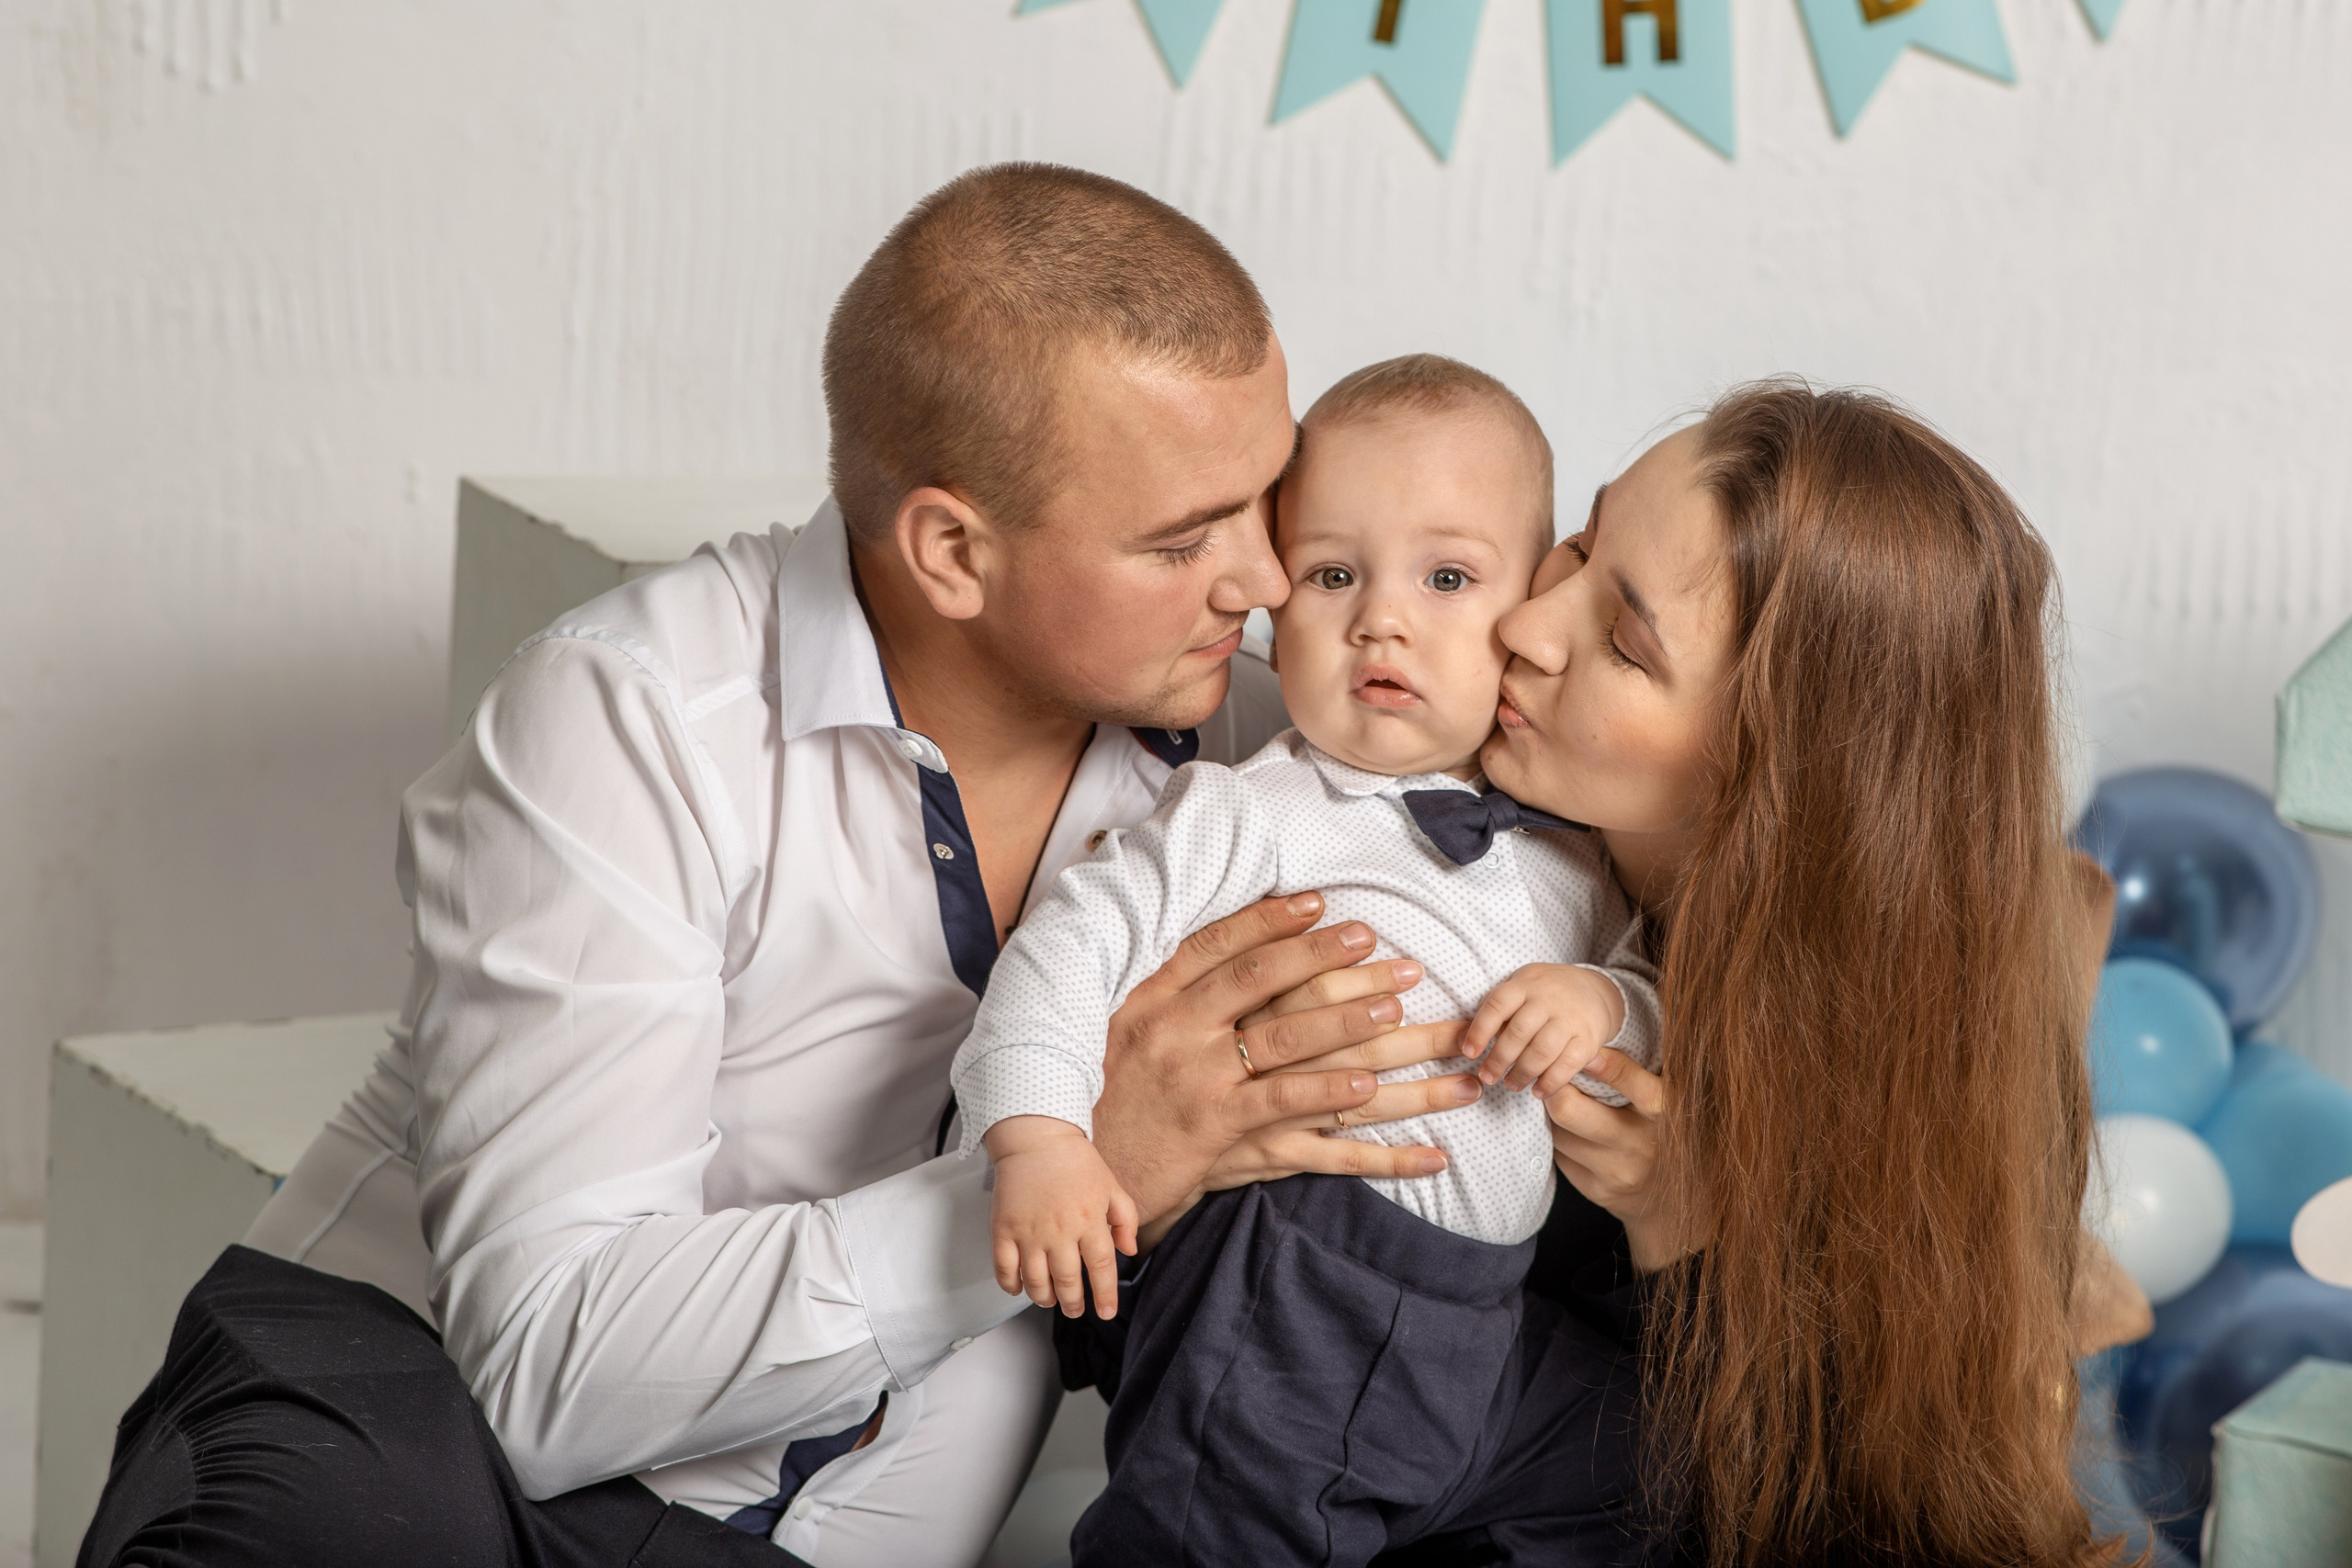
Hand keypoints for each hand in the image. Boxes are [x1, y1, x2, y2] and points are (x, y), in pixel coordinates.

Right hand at [983, 1117, 1137, 1318]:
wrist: (1036, 1137)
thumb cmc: (1076, 1161)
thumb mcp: (1111, 1186)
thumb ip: (1125, 1220)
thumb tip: (1129, 1251)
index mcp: (1090, 1221)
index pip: (1101, 1269)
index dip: (1105, 1295)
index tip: (1106, 1312)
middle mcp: (1060, 1231)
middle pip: (1068, 1282)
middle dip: (1073, 1304)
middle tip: (1075, 1310)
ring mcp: (1029, 1232)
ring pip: (1036, 1283)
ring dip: (1045, 1299)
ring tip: (1051, 1301)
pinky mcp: (1003, 1229)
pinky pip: (1004, 1269)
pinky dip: (1011, 1285)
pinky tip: (1020, 1288)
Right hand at [1090, 893, 1470, 1232]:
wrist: (1077, 1173)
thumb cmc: (1107, 1100)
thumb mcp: (1124, 1034)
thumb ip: (1170, 998)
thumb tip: (1221, 959)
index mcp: (1154, 998)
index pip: (1219, 944)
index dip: (1272, 921)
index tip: (1320, 903)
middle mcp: (1175, 1028)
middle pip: (1262, 979)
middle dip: (1323, 956)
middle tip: (1374, 941)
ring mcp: (1195, 1077)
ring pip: (1283, 1038)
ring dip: (1345, 1020)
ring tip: (1395, 1006)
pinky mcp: (1211, 1127)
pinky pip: (1281, 1103)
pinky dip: (1328, 1093)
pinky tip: (1369, 1086)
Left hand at [1463, 964, 1624, 1098]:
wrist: (1595, 990)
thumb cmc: (1545, 995)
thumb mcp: (1522, 987)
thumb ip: (1498, 1008)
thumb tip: (1465, 1039)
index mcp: (1526, 984)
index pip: (1498, 1005)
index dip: (1479, 1030)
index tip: (1468, 1053)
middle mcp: (1549, 999)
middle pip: (1518, 1032)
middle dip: (1498, 1059)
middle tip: (1487, 1077)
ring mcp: (1571, 1018)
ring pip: (1542, 1050)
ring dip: (1522, 1073)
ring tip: (1511, 1085)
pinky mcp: (1589, 1039)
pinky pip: (1568, 1065)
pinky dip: (1550, 1082)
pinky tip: (1537, 1091)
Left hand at [1546, 1047, 1693, 1273]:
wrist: (1675, 1201)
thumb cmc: (1667, 1133)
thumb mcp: (1671, 1102)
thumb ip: (1643, 1075)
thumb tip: (1599, 1040)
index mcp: (1667, 1115)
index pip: (1639, 1088)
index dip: (1609, 1067)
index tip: (1588, 1050)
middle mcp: (1641, 1145)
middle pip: (1570, 1111)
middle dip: (1553, 1088)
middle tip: (1550, 1075)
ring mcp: (1616, 1171)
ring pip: (1559, 1131)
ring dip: (1555, 1114)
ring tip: (1567, 1102)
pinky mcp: (1596, 1189)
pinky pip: (1560, 1154)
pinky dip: (1560, 1137)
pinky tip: (1574, 1132)